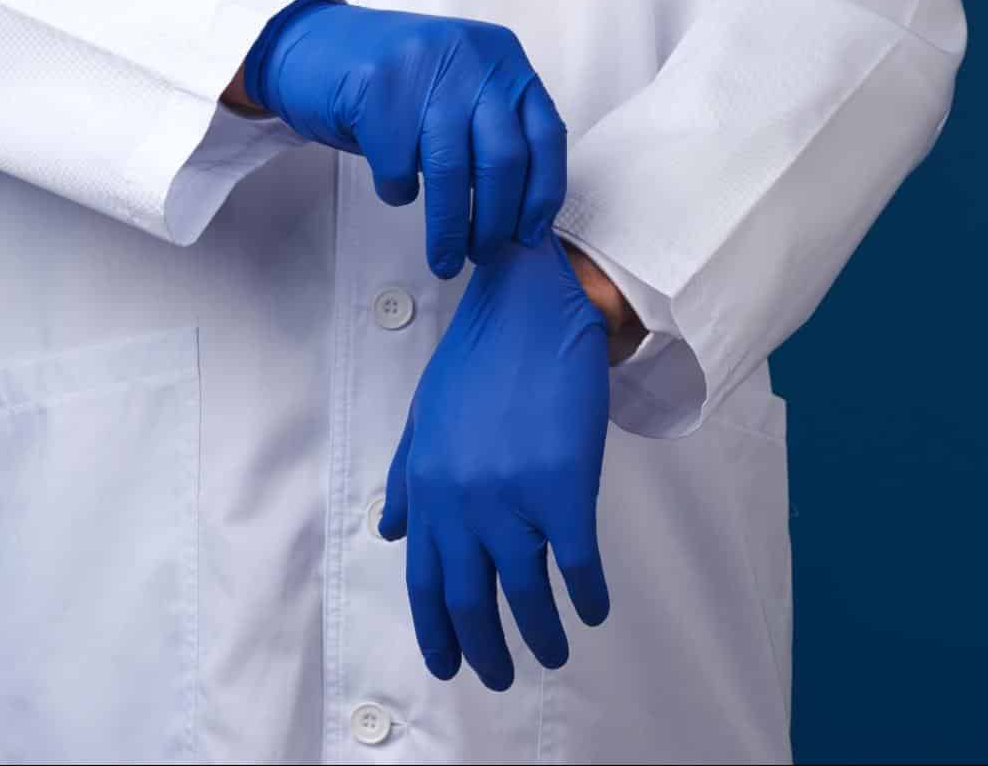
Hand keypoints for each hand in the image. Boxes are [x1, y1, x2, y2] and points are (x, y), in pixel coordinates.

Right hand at [247, 2, 565, 276]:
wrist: (315, 44)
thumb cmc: (395, 82)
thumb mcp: (457, 87)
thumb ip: (491, 128)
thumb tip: (518, 213)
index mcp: (503, 58)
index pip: (545, 135)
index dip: (542, 193)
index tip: (528, 234)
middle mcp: (472, 58)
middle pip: (503, 158)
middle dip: (495, 220)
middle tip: (482, 253)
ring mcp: (425, 69)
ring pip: (452, 170)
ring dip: (450, 228)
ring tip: (445, 258)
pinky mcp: (378, 88)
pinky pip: (399, 166)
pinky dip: (399, 192)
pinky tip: (395, 188)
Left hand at [378, 234, 610, 689]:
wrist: (533, 312)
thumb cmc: (480, 358)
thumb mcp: (425, 418)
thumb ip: (407, 480)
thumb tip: (395, 535)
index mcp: (428, 488)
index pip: (426, 582)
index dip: (438, 632)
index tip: (451, 665)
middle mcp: (463, 503)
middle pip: (471, 601)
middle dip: (486, 650)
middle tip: (500, 677)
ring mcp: (513, 499)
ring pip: (525, 594)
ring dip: (540, 635)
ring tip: (553, 655)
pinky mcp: (564, 489)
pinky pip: (577, 565)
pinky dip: (585, 597)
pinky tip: (592, 611)